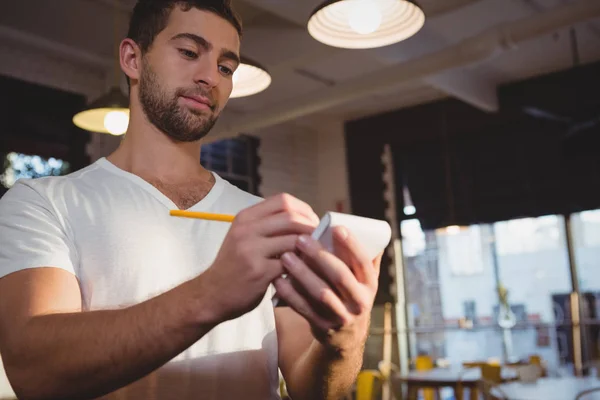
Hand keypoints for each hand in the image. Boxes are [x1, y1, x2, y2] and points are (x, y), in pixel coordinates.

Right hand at [205, 194, 318, 320]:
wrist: (211, 294)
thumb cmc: (234, 265)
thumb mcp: (244, 237)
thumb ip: (267, 226)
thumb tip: (304, 220)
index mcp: (245, 217)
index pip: (282, 200)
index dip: (304, 208)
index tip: (312, 221)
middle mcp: (246, 230)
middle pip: (291, 217)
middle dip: (311, 227)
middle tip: (319, 239)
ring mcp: (251, 250)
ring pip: (294, 240)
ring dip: (309, 247)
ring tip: (314, 255)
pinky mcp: (259, 272)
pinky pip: (290, 264)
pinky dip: (301, 266)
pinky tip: (304, 270)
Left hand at [273, 227, 380, 353]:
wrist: (345, 336)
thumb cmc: (349, 294)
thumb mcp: (362, 279)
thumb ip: (361, 257)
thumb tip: (361, 223)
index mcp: (370, 284)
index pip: (363, 261)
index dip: (351, 245)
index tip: (336, 228)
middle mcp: (360, 301)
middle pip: (340, 276)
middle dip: (320, 256)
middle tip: (301, 239)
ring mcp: (342, 316)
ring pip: (321, 293)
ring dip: (302, 274)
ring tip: (286, 257)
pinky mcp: (323, 327)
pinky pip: (304, 309)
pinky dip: (290, 294)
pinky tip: (278, 280)